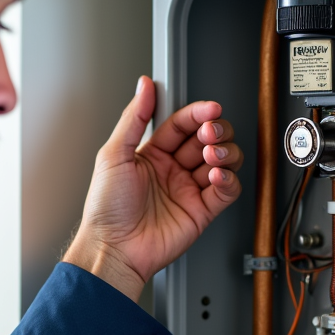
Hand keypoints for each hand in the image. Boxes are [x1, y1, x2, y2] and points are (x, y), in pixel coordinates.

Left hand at [63, 76, 242, 300]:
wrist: (113, 248)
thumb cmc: (106, 209)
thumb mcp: (113, 154)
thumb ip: (133, 117)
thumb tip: (144, 86)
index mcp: (152, 154)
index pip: (182, 125)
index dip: (198, 114)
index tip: (209, 108)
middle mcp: (173, 170)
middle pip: (207, 139)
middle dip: (215, 131)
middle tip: (210, 133)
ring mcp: (189, 190)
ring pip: (222, 162)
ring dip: (224, 152)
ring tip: (213, 154)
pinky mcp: (202, 212)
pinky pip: (226, 190)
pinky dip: (228, 180)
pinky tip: (217, 175)